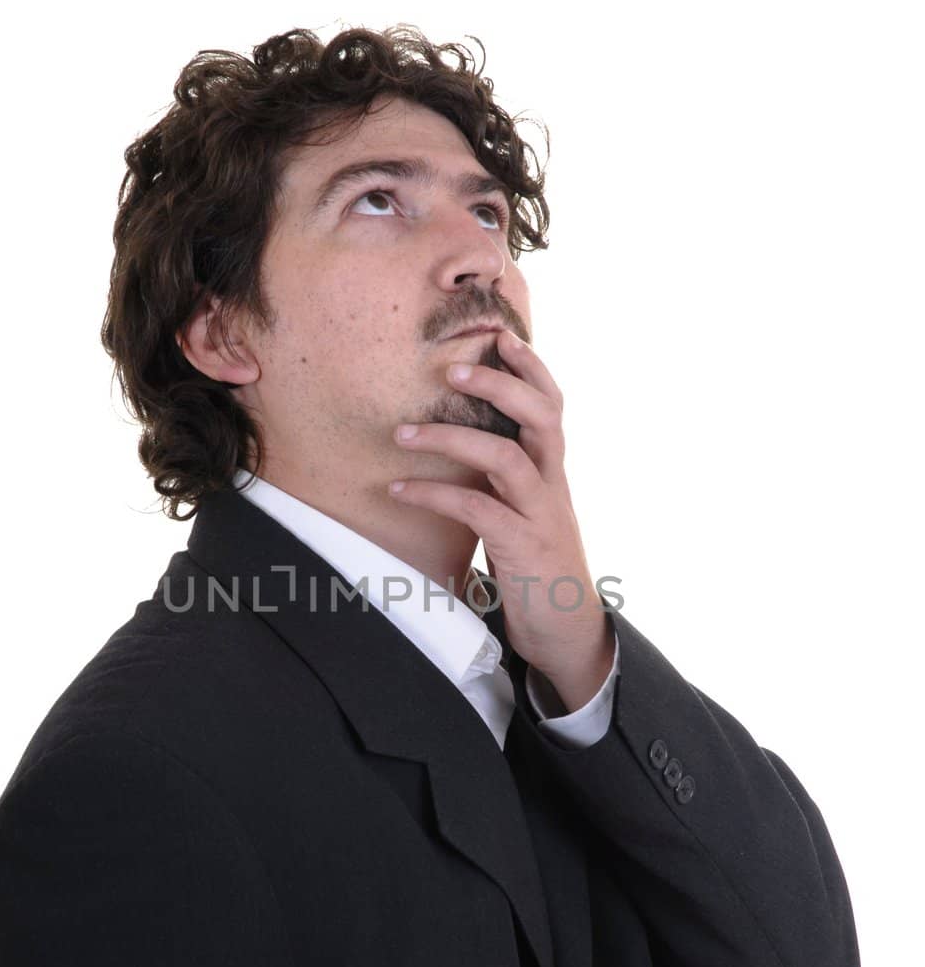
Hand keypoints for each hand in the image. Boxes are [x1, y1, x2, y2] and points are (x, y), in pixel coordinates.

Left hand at [388, 330, 614, 712]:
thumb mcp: (528, 513)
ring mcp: (540, 516)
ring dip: (451, 439)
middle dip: (499, 385)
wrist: (568, 632)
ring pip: (505, 458)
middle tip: (451, 369)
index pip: (552, 405)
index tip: (502, 335)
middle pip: (541, 416)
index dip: (531, 368)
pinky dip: (434, 495)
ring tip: (403, 434)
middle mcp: (553, 485)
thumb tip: (470, 447)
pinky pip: (477, 510)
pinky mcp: (521, 548)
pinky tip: (398, 490)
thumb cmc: (538, 568)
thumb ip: (508, 480)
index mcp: (553, 472)